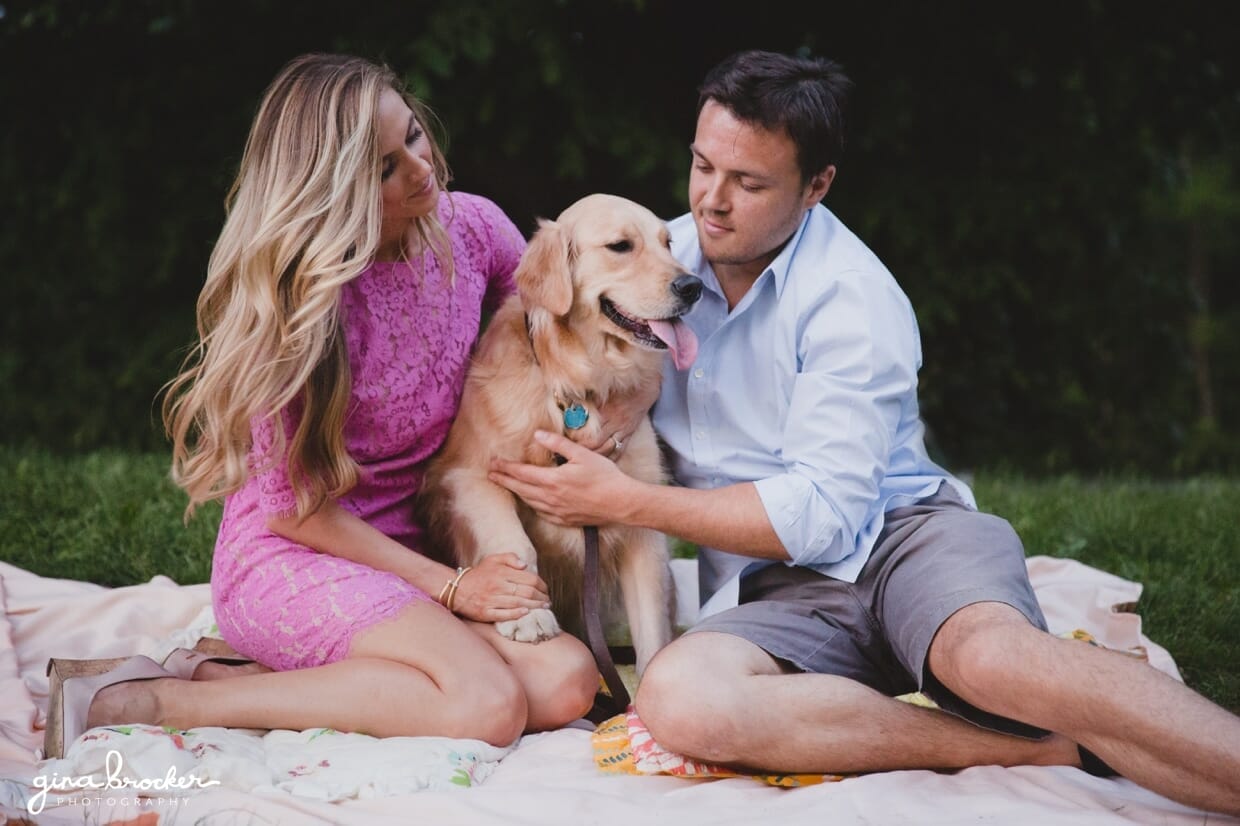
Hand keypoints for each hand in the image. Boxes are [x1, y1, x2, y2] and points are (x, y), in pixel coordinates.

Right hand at [450, 553, 551, 622]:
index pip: (530, 579)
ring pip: (519, 603)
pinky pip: (504, 615)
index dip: (542, 585)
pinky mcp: (485, 613)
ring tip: (543, 608)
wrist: (456, 589)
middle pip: (527, 592)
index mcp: (502, 572)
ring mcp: (491, 600)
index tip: (546, 590)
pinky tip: (526, 613)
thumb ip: (510, 558)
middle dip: (541, 598)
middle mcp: (498, 586)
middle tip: (547, 602)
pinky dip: (516, 614)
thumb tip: (525, 565)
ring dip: (534, 607)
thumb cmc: (478, 574)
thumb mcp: (493, 560)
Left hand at [489, 430, 638, 525]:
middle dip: (504, 480)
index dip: (505, 467)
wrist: (621, 503)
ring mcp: (556, 511)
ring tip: (507, 485)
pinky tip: (530, 501)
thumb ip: (557, 444)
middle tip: (490, 474)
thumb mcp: (582, 454)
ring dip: (516, 492)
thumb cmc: (604, 476)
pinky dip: (531, 504)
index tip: (493, 462)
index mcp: (552, 480)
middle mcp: (550, 497)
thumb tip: (537, 435)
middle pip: (520, 488)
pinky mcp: (564, 520)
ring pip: (529, 501)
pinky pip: (541, 512)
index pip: (521, 473)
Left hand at [576, 383, 658, 458]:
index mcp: (606, 413)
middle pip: (597, 444)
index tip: (567, 443)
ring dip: (596, 456)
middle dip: (584, 451)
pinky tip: (601, 463)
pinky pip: (620, 450)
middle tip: (573, 455)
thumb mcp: (603, 393)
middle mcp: (615, 424)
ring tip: (584, 462)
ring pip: (608, 450)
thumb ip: (588, 401)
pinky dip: (610, 457)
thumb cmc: (621, 389)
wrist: (644, 390)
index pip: (589, 431)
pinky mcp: (629, 435)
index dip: (576, 439)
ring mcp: (623, 431)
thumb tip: (570, 405)